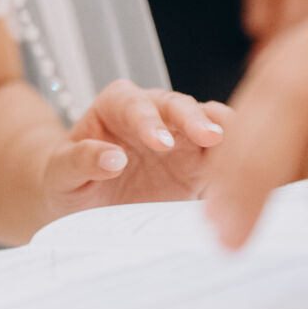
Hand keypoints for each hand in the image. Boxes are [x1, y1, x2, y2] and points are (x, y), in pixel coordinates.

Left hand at [41, 81, 229, 216]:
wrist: (84, 204)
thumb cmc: (68, 179)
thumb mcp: (61, 173)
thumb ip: (81, 160)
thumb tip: (111, 157)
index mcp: (115, 106)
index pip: (133, 104)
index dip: (147, 120)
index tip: (159, 143)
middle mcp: (152, 114)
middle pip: (176, 106)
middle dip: (193, 119)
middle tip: (209, 137)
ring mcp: (179, 138)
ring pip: (206, 123)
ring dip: (223, 133)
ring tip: (238, 148)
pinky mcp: (197, 165)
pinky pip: (220, 158)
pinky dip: (234, 163)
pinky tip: (246, 174)